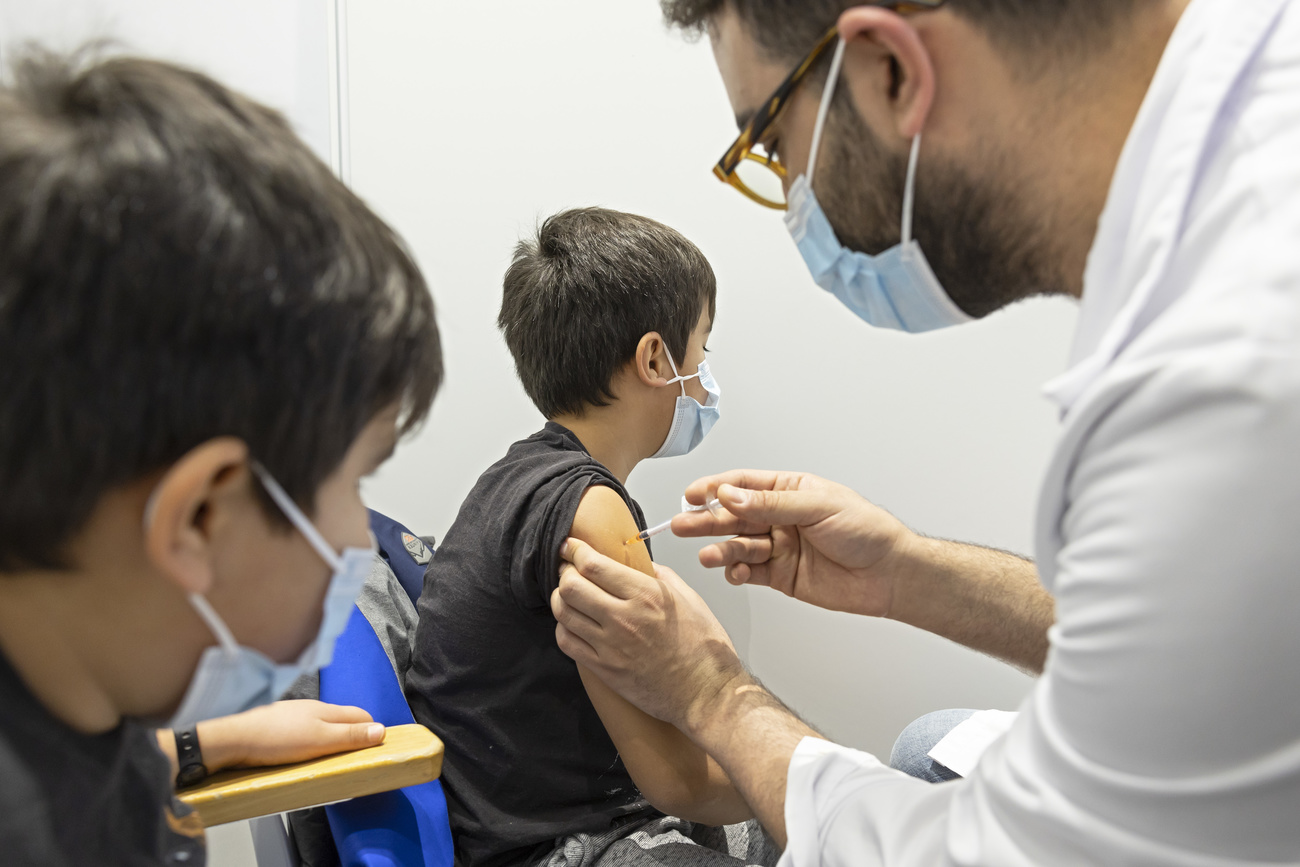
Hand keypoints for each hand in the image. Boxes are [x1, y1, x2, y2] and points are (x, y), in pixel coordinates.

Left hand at [197, 700, 384, 770]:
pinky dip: (311, 740)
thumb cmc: (276, 739)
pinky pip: (302, 730)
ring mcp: (292, 715)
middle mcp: (310, 708)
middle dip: (354, 732)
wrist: (233, 740)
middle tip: (358, 753)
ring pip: (321, 724)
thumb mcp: (320, 741)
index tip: (377, 746)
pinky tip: (302, 753)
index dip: (372, 729)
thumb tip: (381, 730)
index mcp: (325, 710)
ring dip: (332, 736)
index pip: (360, 714)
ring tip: (332, 755)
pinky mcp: (276, 725)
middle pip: (342, 717)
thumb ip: (350, 736)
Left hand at [551, 538, 746, 730]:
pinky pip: (567, 642)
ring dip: (561, 599)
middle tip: (569, 570)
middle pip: (571, 586)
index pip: (594, 565)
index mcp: (646, 595)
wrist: (706, 694)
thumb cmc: (704, 648)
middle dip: (565, 572)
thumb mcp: (690, 600)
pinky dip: (563, 627)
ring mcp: (610, 646)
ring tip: (568, 595)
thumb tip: (642, 565)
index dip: (575, 551)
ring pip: (564, 613)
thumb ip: (662, 577)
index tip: (570, 546)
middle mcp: (624, 618)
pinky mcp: (604, 670)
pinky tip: (573, 623)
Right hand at [672, 469, 914, 617]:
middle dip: (707, 521)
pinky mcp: (781, 576)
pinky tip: (733, 571)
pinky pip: (749, 571)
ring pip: (738, 545)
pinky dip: (737, 572)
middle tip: (681, 525)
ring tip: (708, 555)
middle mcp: (780, 517)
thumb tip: (731, 495)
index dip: (715, 489)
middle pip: (733, 516)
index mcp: (788, 490)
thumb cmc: (866, 531)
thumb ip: (771, 504)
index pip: (743, 485)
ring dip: (721, 549)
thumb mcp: (817, 507)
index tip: (692, 495)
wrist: (890, 574)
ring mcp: (779, 547)